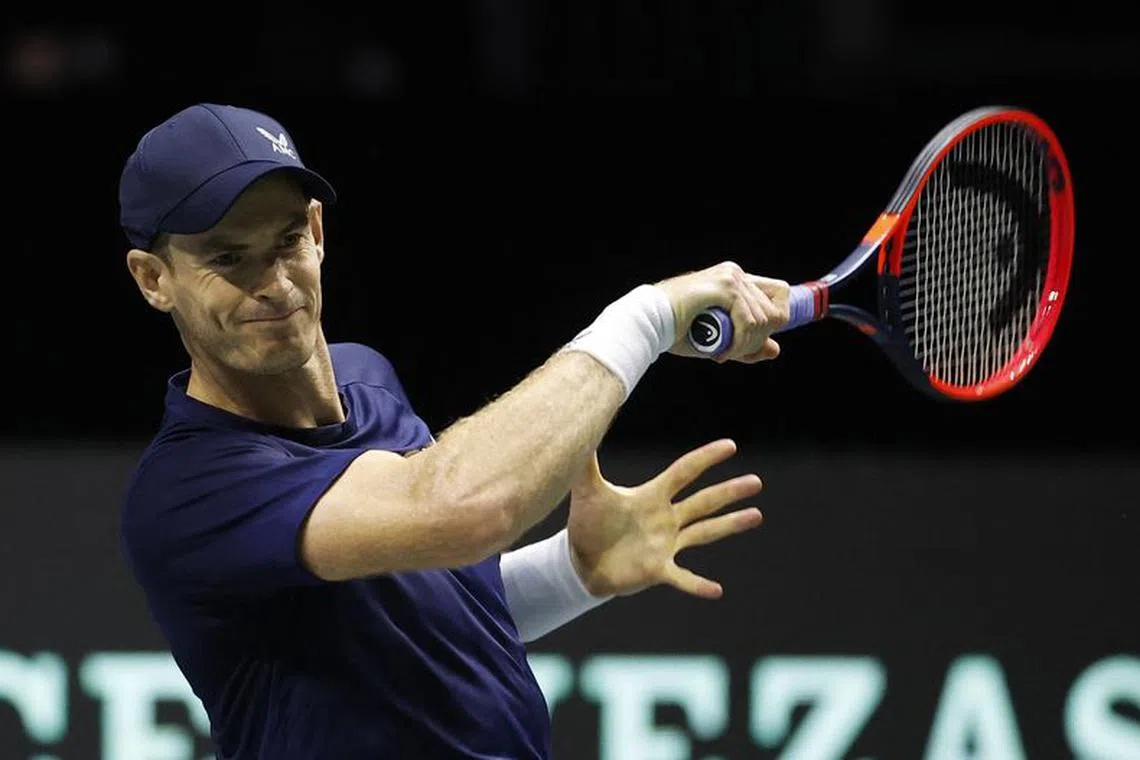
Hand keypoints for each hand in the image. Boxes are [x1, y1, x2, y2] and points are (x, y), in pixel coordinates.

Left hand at [566, 439, 763, 598]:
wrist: (579, 562)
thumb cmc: (587, 524)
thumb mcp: (588, 491)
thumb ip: (585, 463)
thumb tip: (579, 427)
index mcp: (652, 497)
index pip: (684, 472)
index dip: (705, 459)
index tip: (730, 446)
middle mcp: (666, 518)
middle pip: (703, 501)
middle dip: (729, 492)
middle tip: (756, 481)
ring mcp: (666, 545)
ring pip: (704, 532)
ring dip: (730, 525)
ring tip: (756, 515)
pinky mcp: (659, 570)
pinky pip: (683, 578)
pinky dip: (698, 585)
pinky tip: (717, 590)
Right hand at [654, 261, 790, 362]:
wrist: (649, 322)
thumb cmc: (677, 330)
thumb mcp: (720, 340)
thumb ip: (747, 344)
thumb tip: (774, 349)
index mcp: (736, 280)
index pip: (780, 294)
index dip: (775, 320)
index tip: (753, 341)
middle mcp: (736, 274)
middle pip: (775, 312)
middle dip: (757, 340)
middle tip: (732, 352)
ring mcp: (731, 277)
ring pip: (763, 320)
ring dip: (746, 345)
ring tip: (721, 352)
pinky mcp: (725, 286)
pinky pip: (749, 322)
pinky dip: (740, 343)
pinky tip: (721, 351)